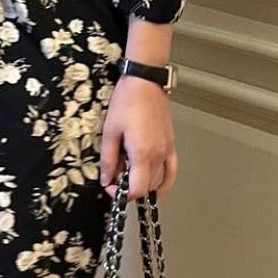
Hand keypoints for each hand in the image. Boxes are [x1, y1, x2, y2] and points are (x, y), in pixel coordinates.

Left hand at [99, 75, 177, 199]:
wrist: (146, 82)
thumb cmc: (128, 101)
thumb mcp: (110, 131)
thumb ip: (108, 159)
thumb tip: (106, 178)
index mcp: (142, 153)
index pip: (136, 190)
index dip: (121, 194)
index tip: (110, 187)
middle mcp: (158, 155)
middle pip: (146, 187)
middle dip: (128, 187)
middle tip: (114, 177)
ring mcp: (167, 150)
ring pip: (157, 180)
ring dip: (142, 182)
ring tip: (128, 172)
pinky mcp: (171, 145)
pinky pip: (172, 171)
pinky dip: (165, 183)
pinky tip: (157, 187)